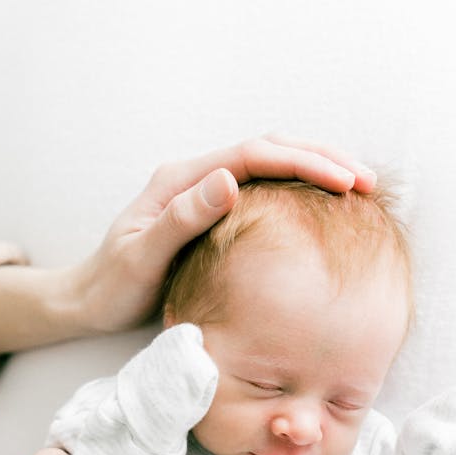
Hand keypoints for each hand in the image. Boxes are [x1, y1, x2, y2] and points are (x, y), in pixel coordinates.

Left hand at [68, 134, 376, 333]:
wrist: (89, 302)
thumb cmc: (113, 286)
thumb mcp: (143, 258)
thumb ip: (183, 220)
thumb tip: (229, 181)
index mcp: (181, 180)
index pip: (252, 156)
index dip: (302, 163)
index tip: (344, 182)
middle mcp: (195, 179)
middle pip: (268, 150)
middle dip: (321, 159)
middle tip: (366, 181)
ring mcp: (205, 195)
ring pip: (270, 168)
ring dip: (315, 172)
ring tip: (358, 189)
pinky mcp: (213, 216)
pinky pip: (264, 194)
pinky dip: (299, 195)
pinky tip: (324, 212)